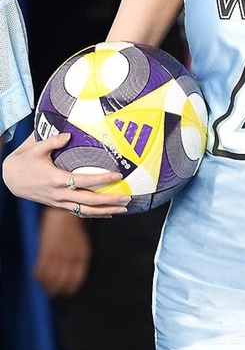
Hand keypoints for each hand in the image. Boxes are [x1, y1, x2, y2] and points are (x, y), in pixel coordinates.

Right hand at [2, 131, 129, 217]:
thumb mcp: (36, 148)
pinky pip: (79, 213)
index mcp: (56, 179)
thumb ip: (53, 140)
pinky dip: (95, 215)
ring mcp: (59, 203)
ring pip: (85, 211)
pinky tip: (108, 214)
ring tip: (123, 208)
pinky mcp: (58, 206)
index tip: (117, 175)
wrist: (12, 179)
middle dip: (109, 200)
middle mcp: (59, 194)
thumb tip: (69, 135)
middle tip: (127, 197)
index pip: (84, 181)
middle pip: (89, 201)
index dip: (102, 179)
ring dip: (106, 211)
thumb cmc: (26, 161)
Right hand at [33, 207, 91, 295]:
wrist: (62, 213)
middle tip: (53, 292)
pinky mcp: (45, 252)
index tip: (66, 293)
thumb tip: (74, 278)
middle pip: (63, 284)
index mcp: (82, 256)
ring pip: (50, 280)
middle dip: (57, 291)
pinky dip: (38, 277)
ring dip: (46, 286)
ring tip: (45, 287)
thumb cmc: (73, 229)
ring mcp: (58, 255)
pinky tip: (38, 277)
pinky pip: (40, 272)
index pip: (77, 280)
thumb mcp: (82, 245)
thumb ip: (79, 260)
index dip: (71, 289)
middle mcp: (70, 258)